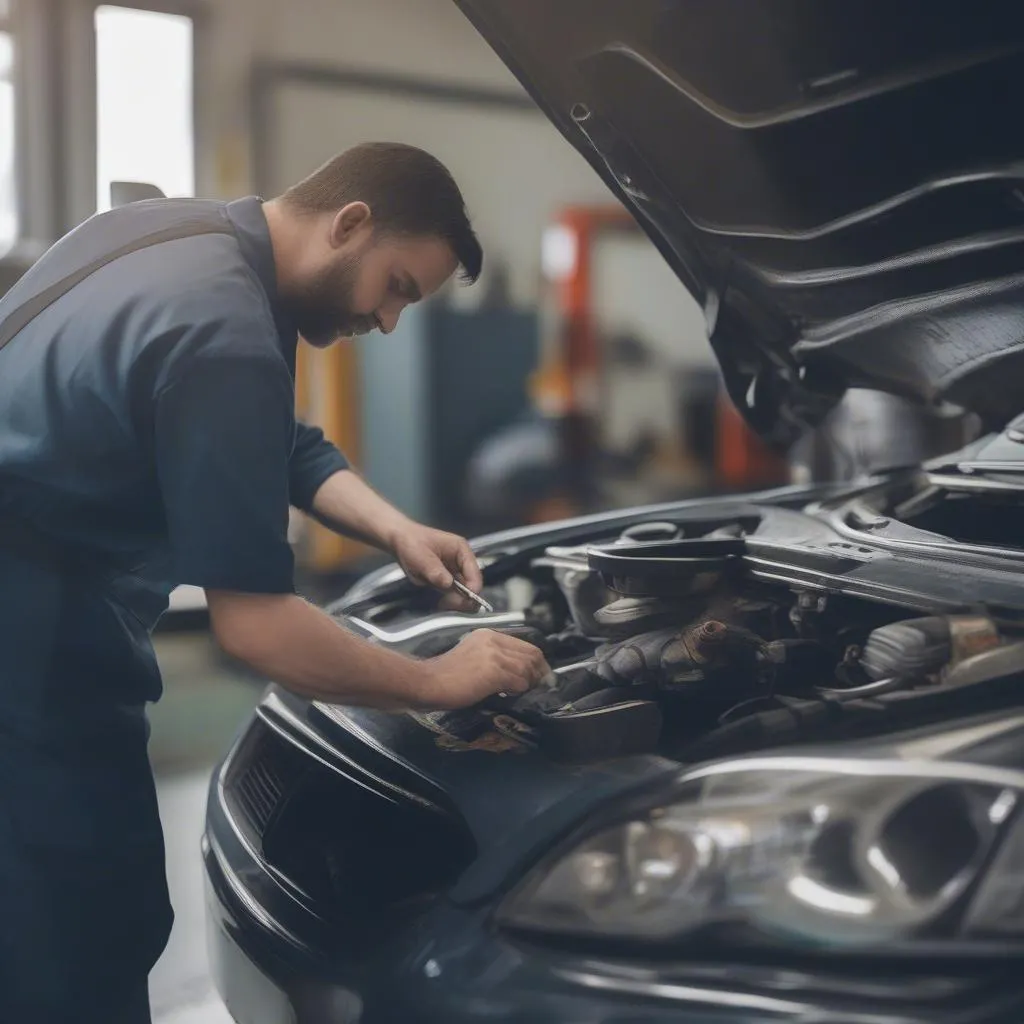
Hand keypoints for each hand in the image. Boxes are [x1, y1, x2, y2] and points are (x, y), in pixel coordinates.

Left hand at [391, 524, 484, 612]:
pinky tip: (438, 602)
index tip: (465, 600)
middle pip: (471, 585)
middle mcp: (461, 562)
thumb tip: (448, 584)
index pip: (474, 572)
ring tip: (441, 603)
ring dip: (453, 600)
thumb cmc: (410, 542)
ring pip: (462, 593)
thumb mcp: (421, 556)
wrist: (398, 541)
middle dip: (462, 598)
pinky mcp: (445, 581)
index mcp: (461, 550)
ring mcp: (454, 572)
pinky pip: (451, 594)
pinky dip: (446, 601)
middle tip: (448, 605)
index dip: (472, 588)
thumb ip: (435, 571)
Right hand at [420, 630, 550, 709]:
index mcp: (489, 634)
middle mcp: (494, 640)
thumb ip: (493, 658)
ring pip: (527, 668)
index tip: (537, 675)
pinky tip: (510, 694)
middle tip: (536, 687)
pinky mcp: (494, 671)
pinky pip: (519, 681)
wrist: (427, 682)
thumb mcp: (472, 657)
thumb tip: (516, 673)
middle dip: (538, 672)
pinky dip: (519, 690)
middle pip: (532, 654)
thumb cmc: (444, 675)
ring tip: (522, 692)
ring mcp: (494, 655)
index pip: (525, 644)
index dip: (536, 662)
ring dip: (529, 683)